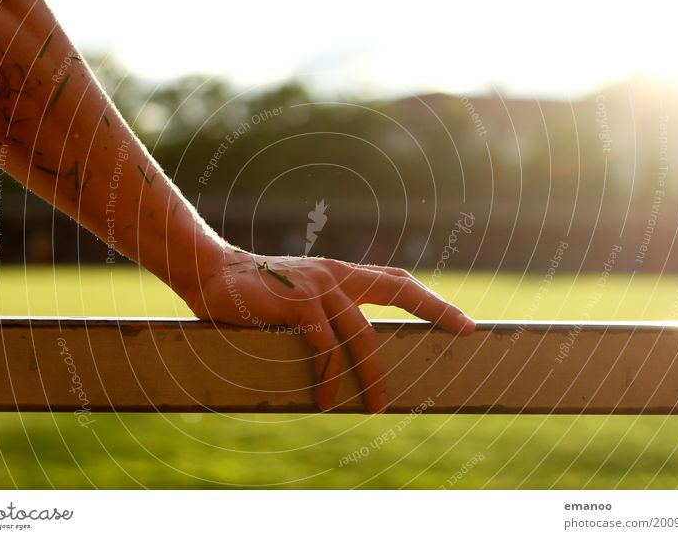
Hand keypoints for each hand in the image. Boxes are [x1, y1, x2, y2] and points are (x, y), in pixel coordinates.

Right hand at [186, 247, 475, 412]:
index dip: (430, 299)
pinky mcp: (297, 303)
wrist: (211, 273)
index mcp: (340, 272)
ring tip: (377, 405)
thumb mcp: (299, 295)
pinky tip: (327, 400)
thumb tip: (346, 347)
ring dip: (373, 374)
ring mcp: (318, 286)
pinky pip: (324, 347)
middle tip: (466, 329)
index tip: (461, 318)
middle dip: (435, 309)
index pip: (396, 280)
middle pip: (399, 289)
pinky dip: (328, 377)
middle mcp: (336, 274)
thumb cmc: (255, 292)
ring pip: (362, 334)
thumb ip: (324, 310)